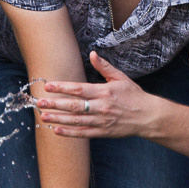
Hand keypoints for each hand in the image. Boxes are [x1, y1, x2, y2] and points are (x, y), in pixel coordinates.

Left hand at [36, 53, 158, 138]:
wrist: (148, 116)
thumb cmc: (133, 95)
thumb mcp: (120, 78)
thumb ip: (104, 67)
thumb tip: (92, 54)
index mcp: (104, 91)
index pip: (79, 89)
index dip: (62, 88)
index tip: (48, 86)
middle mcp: (101, 107)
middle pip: (74, 106)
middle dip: (56, 104)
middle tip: (40, 103)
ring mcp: (102, 121)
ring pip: (76, 120)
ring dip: (58, 119)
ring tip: (43, 117)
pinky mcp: (103, 132)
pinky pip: (83, 133)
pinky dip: (70, 133)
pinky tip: (56, 131)